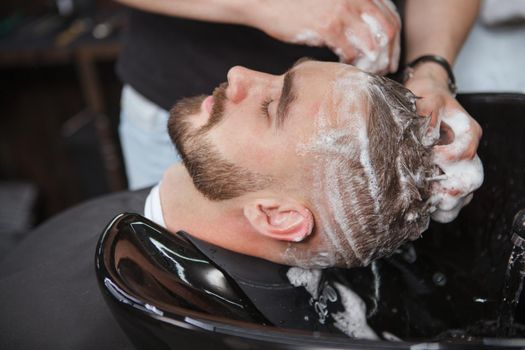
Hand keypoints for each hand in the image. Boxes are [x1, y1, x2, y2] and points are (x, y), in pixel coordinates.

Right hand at [248, 0, 400, 73]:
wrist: (267, 1)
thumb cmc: (296, 3)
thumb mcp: (330, 0)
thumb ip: (350, 9)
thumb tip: (366, 32)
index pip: (389, 16)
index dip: (394, 40)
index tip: (391, 55)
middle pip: (386, 31)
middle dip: (390, 54)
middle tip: (385, 69)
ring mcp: (342, 12)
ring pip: (372, 44)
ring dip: (373, 63)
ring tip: (368, 73)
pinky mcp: (327, 27)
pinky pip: (350, 51)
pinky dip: (353, 63)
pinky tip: (348, 68)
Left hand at [404, 64, 482, 222]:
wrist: (428, 96)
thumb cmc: (427, 97)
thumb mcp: (426, 99)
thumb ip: (428, 114)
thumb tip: (426, 137)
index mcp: (468, 132)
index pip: (463, 154)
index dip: (443, 160)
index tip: (423, 161)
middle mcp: (469, 151)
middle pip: (471, 180)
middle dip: (451, 191)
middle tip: (430, 195)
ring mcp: (463, 165)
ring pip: (466, 194)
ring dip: (448, 203)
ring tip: (429, 207)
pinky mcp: (453, 175)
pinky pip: (457, 199)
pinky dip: (445, 207)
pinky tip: (429, 209)